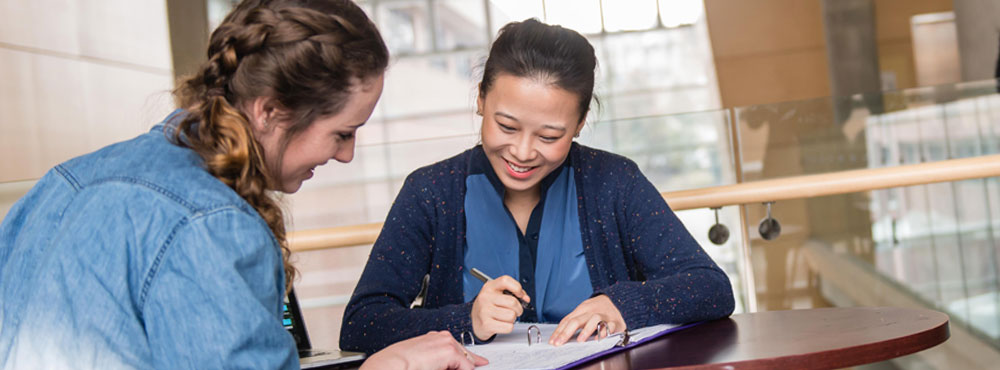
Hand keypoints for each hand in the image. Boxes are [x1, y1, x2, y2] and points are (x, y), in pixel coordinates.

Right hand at [360, 331, 488, 369]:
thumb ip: (437, 361)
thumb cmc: (398, 364)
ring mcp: (446, 343)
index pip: (456, 348)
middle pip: (464, 353)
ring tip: (474, 367)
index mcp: (433, 338)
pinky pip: (466, 367)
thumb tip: (444, 365)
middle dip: (469, 364)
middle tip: (480, 364)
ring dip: (464, 367)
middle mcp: (441, 337)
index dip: (467, 359)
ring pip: (465, 360)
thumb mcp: (422, 360)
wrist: (390, 364)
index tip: (476, 363)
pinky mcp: (450, 351)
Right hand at [471, 275, 529, 339]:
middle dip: (518, 308)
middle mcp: (486, 297)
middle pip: (513, 302)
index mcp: (489, 287)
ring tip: (505, 317)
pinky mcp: (486, 324)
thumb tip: (525, 298)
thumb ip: (514, 293)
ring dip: (512, 319)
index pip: (505, 281)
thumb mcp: (498, 294)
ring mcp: (485, 311)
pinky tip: (501, 324)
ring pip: (512, 316)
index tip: (520, 295)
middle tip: (513, 310)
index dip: (517, 287)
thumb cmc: (489, 306)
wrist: (474, 320)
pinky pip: (508, 327)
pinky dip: (508, 327)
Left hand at [548, 294, 624, 345]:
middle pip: (577, 320)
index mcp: (581, 310)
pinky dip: (604, 332)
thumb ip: (573, 322)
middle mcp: (591, 312)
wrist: (617, 298)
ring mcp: (604, 316)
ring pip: (594, 320)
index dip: (559, 332)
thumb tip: (558, 337)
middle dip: (566, 333)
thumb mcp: (583, 312)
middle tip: (560, 343)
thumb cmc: (596, 310)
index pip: (567, 320)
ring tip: (580, 340)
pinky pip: (610, 326)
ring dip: (586, 330)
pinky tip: (598, 339)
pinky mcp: (615, 322)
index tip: (552, 342)